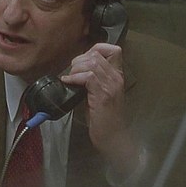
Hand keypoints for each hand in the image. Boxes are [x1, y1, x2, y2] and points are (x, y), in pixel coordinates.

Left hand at [60, 43, 138, 175]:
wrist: (113, 138)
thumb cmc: (104, 119)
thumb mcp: (98, 93)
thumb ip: (92, 80)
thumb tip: (74, 71)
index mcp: (117, 75)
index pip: (112, 49)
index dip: (94, 49)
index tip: (81, 62)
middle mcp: (116, 77)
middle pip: (96, 54)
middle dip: (78, 60)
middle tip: (72, 74)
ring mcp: (111, 85)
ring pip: (91, 63)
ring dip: (75, 69)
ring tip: (70, 79)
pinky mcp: (103, 95)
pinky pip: (88, 76)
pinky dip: (74, 77)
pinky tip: (68, 83)